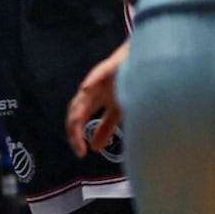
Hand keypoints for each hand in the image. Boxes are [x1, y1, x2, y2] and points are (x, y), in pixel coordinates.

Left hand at [67, 42, 127, 157]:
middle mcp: (92, 90)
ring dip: (78, 110)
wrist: (140, 60)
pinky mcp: (112, 66)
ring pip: (83, 94)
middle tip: (77, 146)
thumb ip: (104, 128)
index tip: (80, 153)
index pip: (78, 120)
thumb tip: (94, 147)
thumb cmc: (126, 83)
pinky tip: (86, 89)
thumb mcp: (117, 111)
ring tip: (75, 125)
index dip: (76, 137)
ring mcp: (100, 78)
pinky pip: (99, 73)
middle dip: (74, 128)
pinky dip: (92, 80)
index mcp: (92, 101)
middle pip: (75, 109)